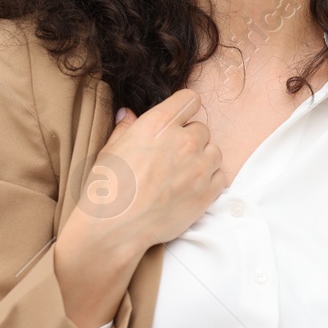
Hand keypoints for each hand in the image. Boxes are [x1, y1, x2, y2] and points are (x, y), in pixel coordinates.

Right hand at [84, 89, 227, 248]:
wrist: (115, 228)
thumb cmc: (107, 188)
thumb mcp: (110, 150)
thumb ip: (126, 128)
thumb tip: (129, 114)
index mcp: (158, 124)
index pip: (190, 99)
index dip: (184, 110)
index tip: (178, 121)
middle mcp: (183, 141)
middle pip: (202, 129)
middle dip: (190, 139)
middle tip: (173, 156)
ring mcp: (199, 167)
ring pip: (214, 151)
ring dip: (202, 159)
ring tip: (181, 174)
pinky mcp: (208, 192)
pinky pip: (220, 176)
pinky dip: (209, 180)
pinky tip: (189, 188)